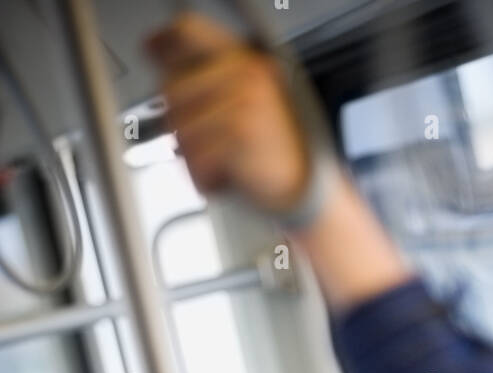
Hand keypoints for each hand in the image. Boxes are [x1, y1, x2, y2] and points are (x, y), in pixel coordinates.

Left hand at [145, 12, 315, 214]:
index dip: (163, 38)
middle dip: (179, 125)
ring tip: (218, 163)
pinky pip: (195, 159)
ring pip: (180, 129)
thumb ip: (208, 74)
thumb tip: (158, 50)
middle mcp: (244, 74)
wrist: (309, 188)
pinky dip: (204, 178)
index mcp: (245, 59)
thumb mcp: (249, 99)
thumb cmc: (277, 151)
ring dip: (192, 157)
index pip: (189, 29)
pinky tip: (224, 177)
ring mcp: (242, 103)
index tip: (150, 48)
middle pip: (172, 88)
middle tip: (202, 143)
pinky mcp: (240, 135)